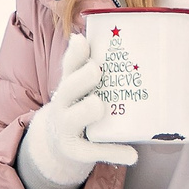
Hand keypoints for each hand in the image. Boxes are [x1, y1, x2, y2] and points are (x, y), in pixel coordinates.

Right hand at [21, 31, 137, 188]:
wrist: (56, 144)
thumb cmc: (76, 107)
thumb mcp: (76, 86)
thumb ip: (81, 64)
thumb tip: (82, 35)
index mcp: (68, 85)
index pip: (69, 66)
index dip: (77, 54)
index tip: (85, 42)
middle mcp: (63, 105)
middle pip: (69, 87)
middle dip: (83, 78)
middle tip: (97, 71)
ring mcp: (68, 128)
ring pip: (77, 116)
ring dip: (90, 109)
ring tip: (100, 106)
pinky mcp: (76, 151)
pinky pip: (95, 150)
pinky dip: (114, 152)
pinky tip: (132, 154)